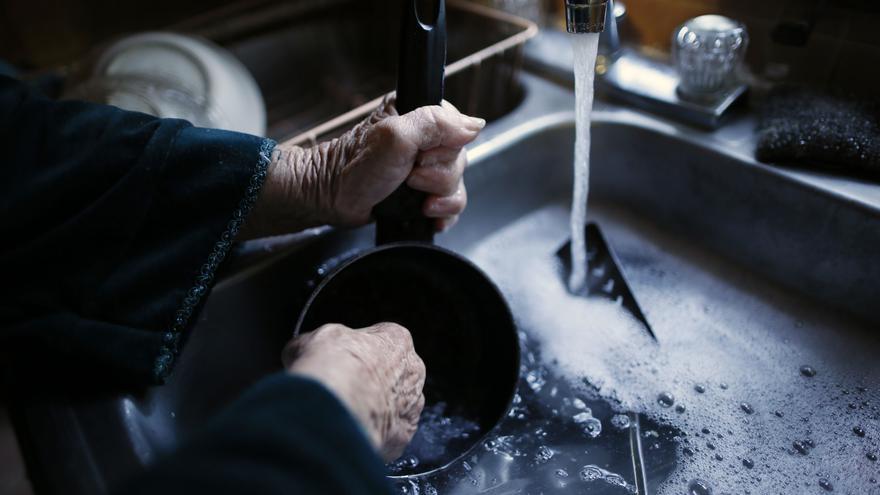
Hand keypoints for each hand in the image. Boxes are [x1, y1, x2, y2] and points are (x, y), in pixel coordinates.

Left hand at [242, 96, 483, 237]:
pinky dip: (442, 214)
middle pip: (460, 160)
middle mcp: (425, 138)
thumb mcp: (396, 137)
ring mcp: (424, 167)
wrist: (331, 199)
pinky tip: (426, 215)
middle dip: (438, 178)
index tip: (420, 158)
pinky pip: (451, 204)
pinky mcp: (423, 192)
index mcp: (419, 114)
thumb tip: (476, 125)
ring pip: (457, 184)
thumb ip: (435, 124)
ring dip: (439, 198)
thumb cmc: (354, 167)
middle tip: (410, 178)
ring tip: (414, 199)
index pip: (459, 129)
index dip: (445, 150)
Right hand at [282, 322, 426, 460]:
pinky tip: (353, 430)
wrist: (334, 405)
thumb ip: (313, 344)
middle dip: (370, 380)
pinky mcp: (404, 434)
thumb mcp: (311, 340)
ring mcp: (412, 403)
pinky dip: (374, 432)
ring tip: (345, 412)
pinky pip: (391, 432)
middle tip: (343, 388)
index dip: (358, 352)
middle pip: (393, 373)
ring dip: (375, 408)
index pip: (381, 341)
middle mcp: (412, 370)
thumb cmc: (331, 365)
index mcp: (396, 338)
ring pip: (394, 404)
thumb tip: (299, 351)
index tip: (341, 360)